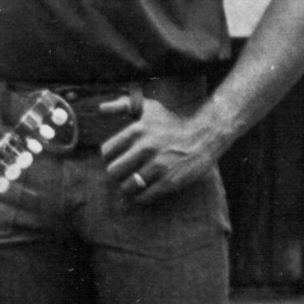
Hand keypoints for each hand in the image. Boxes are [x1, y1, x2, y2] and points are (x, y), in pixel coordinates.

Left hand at [97, 97, 221, 206]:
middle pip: (113, 171)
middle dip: (116, 174)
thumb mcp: (148, 108)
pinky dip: (140, 197)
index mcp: (137, 131)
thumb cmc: (172, 123)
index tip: (116, 158)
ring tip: (132, 183)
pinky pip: (144, 196)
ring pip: (127, 186)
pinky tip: (143, 192)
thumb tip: (100, 109)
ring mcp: (158, 166)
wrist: (204, 136)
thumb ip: (122, 105)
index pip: (107, 151)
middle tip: (122, 173)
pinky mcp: (168, 181)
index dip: (109, 157)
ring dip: (127, 187)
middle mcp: (145, 148)